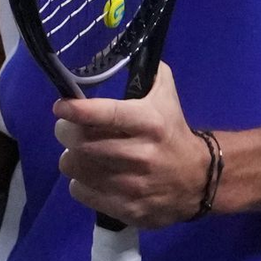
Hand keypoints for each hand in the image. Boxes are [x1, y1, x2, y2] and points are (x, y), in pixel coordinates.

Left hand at [53, 62, 208, 227]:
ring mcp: (133, 185)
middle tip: (68, 129)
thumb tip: (116, 51)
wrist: (199, 179)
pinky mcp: (127, 209)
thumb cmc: (173, 130)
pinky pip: (81, 192)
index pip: (106, 114)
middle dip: (66, 132)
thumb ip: (144, 70)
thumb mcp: (165, 93)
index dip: (76, 110)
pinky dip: (79, 182)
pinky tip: (91, 175)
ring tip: (80, 153)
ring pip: (76, 168)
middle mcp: (140, 154)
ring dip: (71, 157)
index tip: (61, 107)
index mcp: (148, 122)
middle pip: (82, 143)